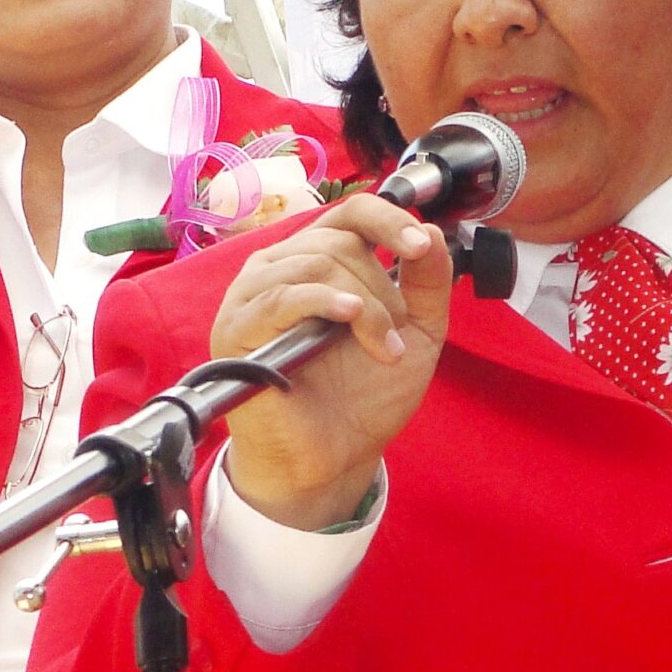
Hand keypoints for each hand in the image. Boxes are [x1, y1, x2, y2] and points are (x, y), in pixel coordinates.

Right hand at [210, 195, 454, 530]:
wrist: (334, 457)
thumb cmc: (365, 396)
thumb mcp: (414, 333)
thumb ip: (427, 283)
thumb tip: (435, 230)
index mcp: (319, 260)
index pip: (351, 213)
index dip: (389, 220)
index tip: (421, 248)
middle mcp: (282, 268)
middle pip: (338, 242)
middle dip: (381, 290)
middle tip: (393, 338)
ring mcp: (254, 295)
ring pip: (315, 265)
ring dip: (363, 308)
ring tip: (380, 350)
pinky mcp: (236, 328)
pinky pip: (281, 296)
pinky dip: (322, 302)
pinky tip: (348, 319)